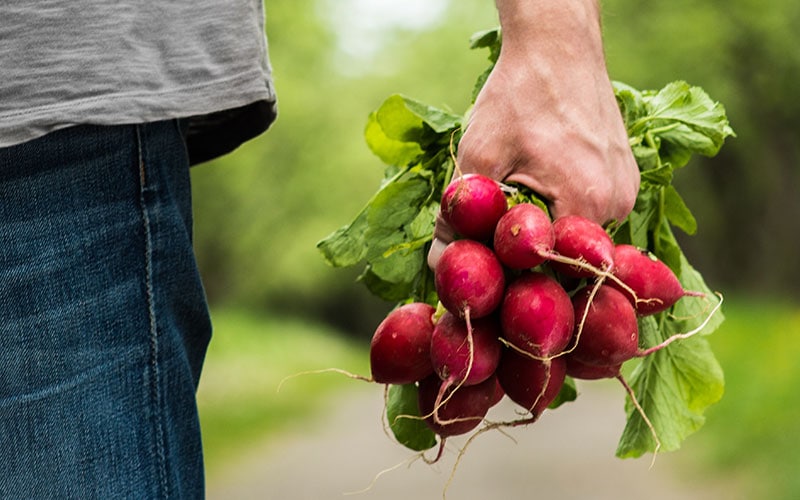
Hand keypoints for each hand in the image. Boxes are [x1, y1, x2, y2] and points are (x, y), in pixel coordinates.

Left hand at [429, 0, 639, 268]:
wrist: (558, 47)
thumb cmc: (518, 95)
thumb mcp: (479, 155)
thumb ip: (457, 215)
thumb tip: (439, 267)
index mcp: (587, 201)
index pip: (551, 272)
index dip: (515, 280)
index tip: (488, 275)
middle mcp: (619, 204)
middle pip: (568, 260)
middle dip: (530, 263)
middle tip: (494, 251)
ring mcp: (627, 191)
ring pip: (580, 239)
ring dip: (547, 238)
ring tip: (513, 221)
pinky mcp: (625, 179)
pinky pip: (592, 216)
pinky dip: (563, 217)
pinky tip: (536, 200)